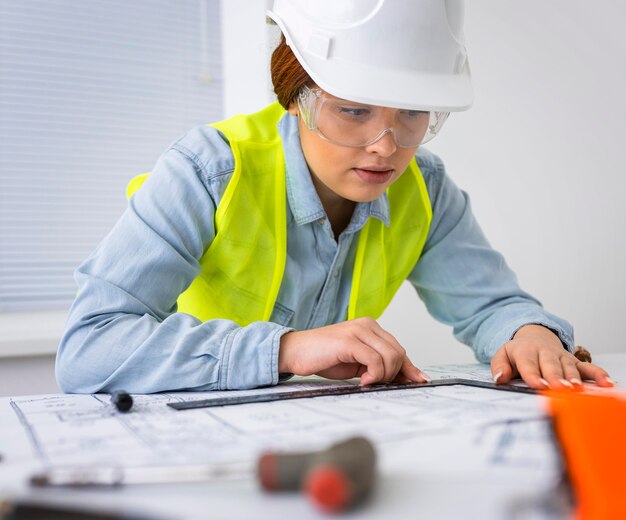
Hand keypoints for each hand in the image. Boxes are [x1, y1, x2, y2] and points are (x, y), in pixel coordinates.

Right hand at [278, 318, 428, 384]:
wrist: (295, 352)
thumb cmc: (324, 357)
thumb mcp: (357, 362)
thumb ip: (377, 365)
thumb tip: (402, 378)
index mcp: (370, 327)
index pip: (399, 348)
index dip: (410, 367)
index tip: (419, 380)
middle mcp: (367, 325)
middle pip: (398, 353)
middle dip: (394, 374)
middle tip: (376, 383)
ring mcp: (359, 331)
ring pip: (390, 357)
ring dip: (382, 376)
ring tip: (366, 381)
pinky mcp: (350, 341)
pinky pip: (375, 361)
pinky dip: (373, 375)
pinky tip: (362, 381)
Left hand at [491, 324, 613, 389]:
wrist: (533, 338)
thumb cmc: (518, 353)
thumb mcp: (502, 355)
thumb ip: (499, 367)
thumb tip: (499, 378)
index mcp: (525, 352)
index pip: (528, 364)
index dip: (533, 374)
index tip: (538, 385)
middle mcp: (545, 353)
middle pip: (551, 366)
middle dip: (555, 377)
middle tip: (560, 388)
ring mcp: (562, 357)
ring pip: (569, 367)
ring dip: (574, 378)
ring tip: (577, 389)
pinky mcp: (574, 362)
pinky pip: (588, 367)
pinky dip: (598, 374)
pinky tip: (606, 383)